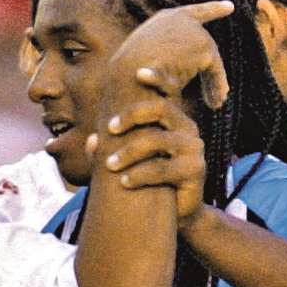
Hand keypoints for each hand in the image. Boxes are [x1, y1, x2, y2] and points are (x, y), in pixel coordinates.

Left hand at [99, 91, 203, 223]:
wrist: (176, 215)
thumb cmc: (150, 182)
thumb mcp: (127, 162)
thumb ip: (108, 150)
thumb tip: (91, 140)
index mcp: (173, 119)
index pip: (169, 91)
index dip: (158, 78)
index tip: (137, 72)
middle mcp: (188, 128)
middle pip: (161, 108)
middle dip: (132, 115)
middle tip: (109, 129)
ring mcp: (194, 149)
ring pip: (158, 140)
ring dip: (129, 152)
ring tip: (109, 166)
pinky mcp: (196, 170)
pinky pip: (163, 169)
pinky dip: (139, 175)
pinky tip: (124, 182)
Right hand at [108, 0, 234, 106]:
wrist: (128, 77)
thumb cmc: (128, 77)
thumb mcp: (143, 65)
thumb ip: (161, 62)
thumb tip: (166, 75)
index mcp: (165, 20)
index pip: (195, 13)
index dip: (214, 10)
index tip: (230, 6)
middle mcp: (182, 19)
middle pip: (204, 43)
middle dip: (212, 70)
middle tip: (220, 93)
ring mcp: (195, 31)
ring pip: (210, 61)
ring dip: (213, 83)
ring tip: (215, 103)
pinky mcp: (204, 48)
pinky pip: (215, 72)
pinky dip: (216, 87)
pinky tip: (216, 103)